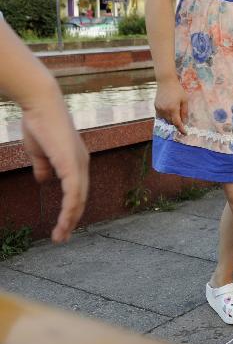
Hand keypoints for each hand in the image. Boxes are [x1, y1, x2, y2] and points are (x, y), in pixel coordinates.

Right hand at [20, 96, 88, 242]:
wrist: (40, 105)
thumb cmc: (39, 125)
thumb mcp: (40, 152)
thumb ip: (45, 167)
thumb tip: (45, 181)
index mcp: (75, 162)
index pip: (77, 191)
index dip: (71, 209)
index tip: (62, 226)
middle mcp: (82, 164)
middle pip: (81, 198)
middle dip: (72, 219)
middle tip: (62, 238)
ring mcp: (78, 163)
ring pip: (79, 198)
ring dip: (70, 219)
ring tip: (60, 236)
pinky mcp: (71, 162)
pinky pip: (74, 190)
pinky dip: (71, 207)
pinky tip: (65, 220)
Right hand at [154, 78, 187, 134]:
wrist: (166, 82)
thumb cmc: (178, 90)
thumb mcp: (184, 100)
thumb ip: (184, 112)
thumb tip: (184, 122)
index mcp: (173, 109)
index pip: (177, 123)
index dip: (181, 129)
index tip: (185, 133)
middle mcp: (165, 110)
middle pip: (171, 122)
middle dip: (176, 123)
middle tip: (182, 120)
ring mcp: (159, 109)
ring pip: (165, 119)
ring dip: (171, 119)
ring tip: (175, 113)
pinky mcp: (156, 106)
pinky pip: (161, 115)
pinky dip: (165, 116)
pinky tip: (169, 111)